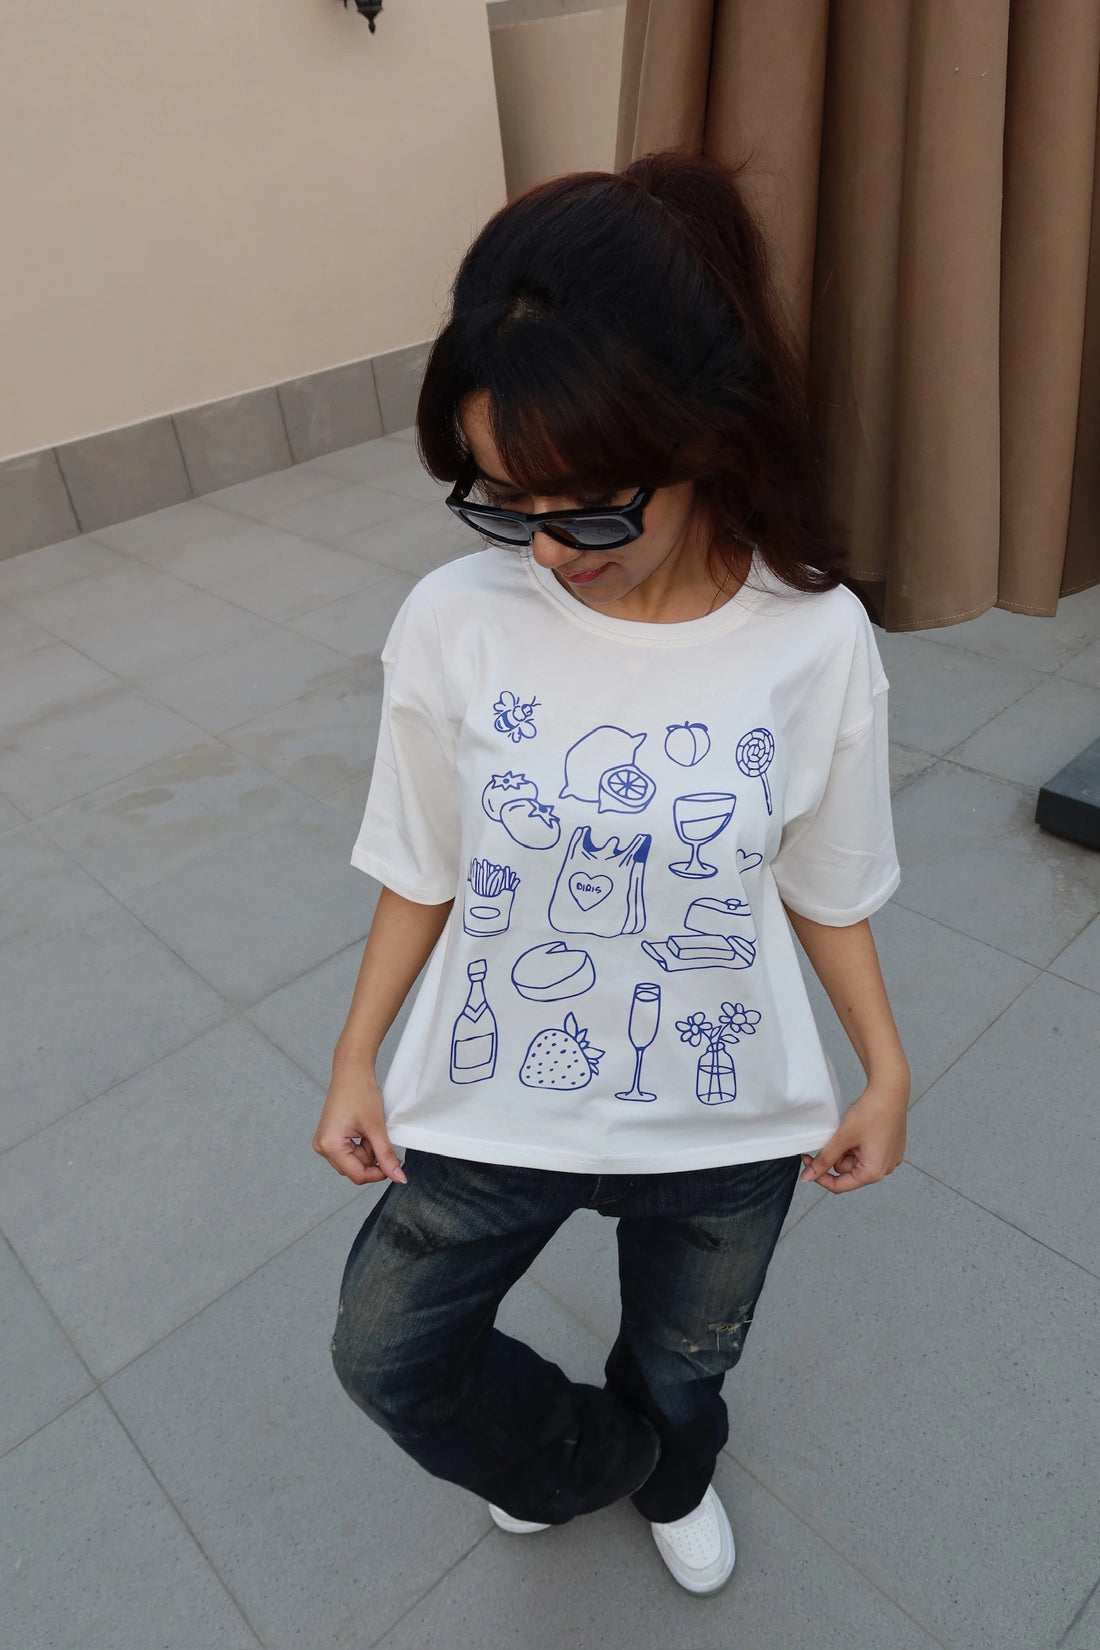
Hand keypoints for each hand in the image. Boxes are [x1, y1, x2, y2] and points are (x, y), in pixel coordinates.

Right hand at [312, 1064, 406, 1185]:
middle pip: (354, 1169)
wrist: (352, 1071)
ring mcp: (324, 1142)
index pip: (357, 1175)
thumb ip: (386, 1155)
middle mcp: (322, 1147)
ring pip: (353, 1161)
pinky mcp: (329, 1137)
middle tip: (377, 1135)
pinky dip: (361, 1144)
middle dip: (371, 1157)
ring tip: (369, 1128)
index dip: (378, 1173)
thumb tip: (397, 1177)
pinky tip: (363, 1128)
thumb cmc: (359, 1092)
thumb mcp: (376, 1127)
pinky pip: (349, 1152)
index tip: (394, 1165)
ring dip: (367, 1150)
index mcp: (330, 1146)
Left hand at [799, 1079, 907, 1193]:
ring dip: (847, 1149)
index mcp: (874, 1172)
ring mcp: (890, 1158)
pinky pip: (867, 1152)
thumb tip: (809, 1177)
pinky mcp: (891, 1147)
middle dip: (837, 1156)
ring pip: (856, 1161)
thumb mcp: (842, 1138)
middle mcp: (885, 1169)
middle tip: (835, 1136)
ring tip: (850, 1130)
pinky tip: (859, 1129)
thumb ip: (824, 1159)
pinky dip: (858, 1144)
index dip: (820, 1176)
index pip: (840, 1186)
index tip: (808, 1162)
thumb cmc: (871, 1113)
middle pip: (848, 1172)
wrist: (890, 1090)